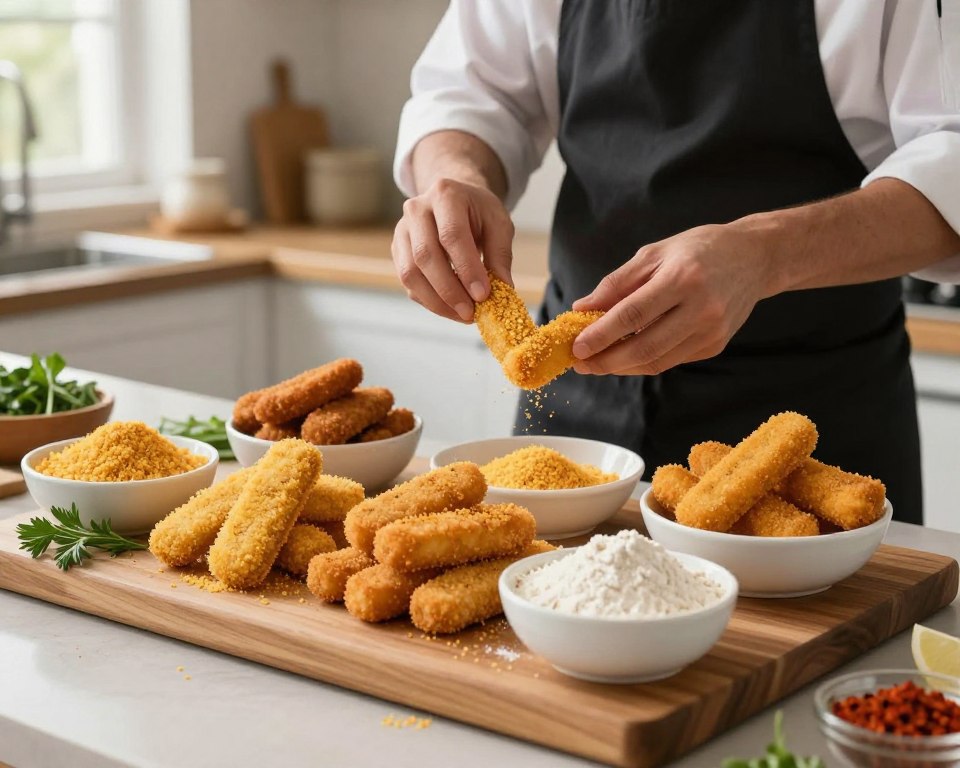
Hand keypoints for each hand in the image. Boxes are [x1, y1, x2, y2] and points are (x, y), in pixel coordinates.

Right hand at [392, 177, 514, 322]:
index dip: (467, 268)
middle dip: (449, 290)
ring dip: (437, 301)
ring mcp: (402, 230)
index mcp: (445, 194)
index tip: (483, 295)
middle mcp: (417, 209)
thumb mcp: (499, 224)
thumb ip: (500, 255)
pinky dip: (430, 301)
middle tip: (471, 313)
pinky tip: (451, 309)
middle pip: (425, 255)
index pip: (452, 235)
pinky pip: (409, 283)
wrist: (455, 201)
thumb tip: (503, 290)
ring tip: (463, 315)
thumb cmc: (479, 213)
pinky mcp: (398, 250)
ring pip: (410, 273)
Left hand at [571, 223, 773, 375]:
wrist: (755, 258)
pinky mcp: (716, 345)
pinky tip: (625, 356)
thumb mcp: (654, 254)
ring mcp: (712, 330)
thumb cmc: (698, 250)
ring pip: (657, 361)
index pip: (632, 315)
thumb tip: (581, 308)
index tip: (576, 347)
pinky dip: (643, 362)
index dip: (600, 335)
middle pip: (644, 347)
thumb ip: (616, 283)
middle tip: (581, 363)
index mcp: (682, 278)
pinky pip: (671, 361)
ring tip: (597, 362)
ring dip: (622, 366)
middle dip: (607, 361)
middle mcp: (701, 308)